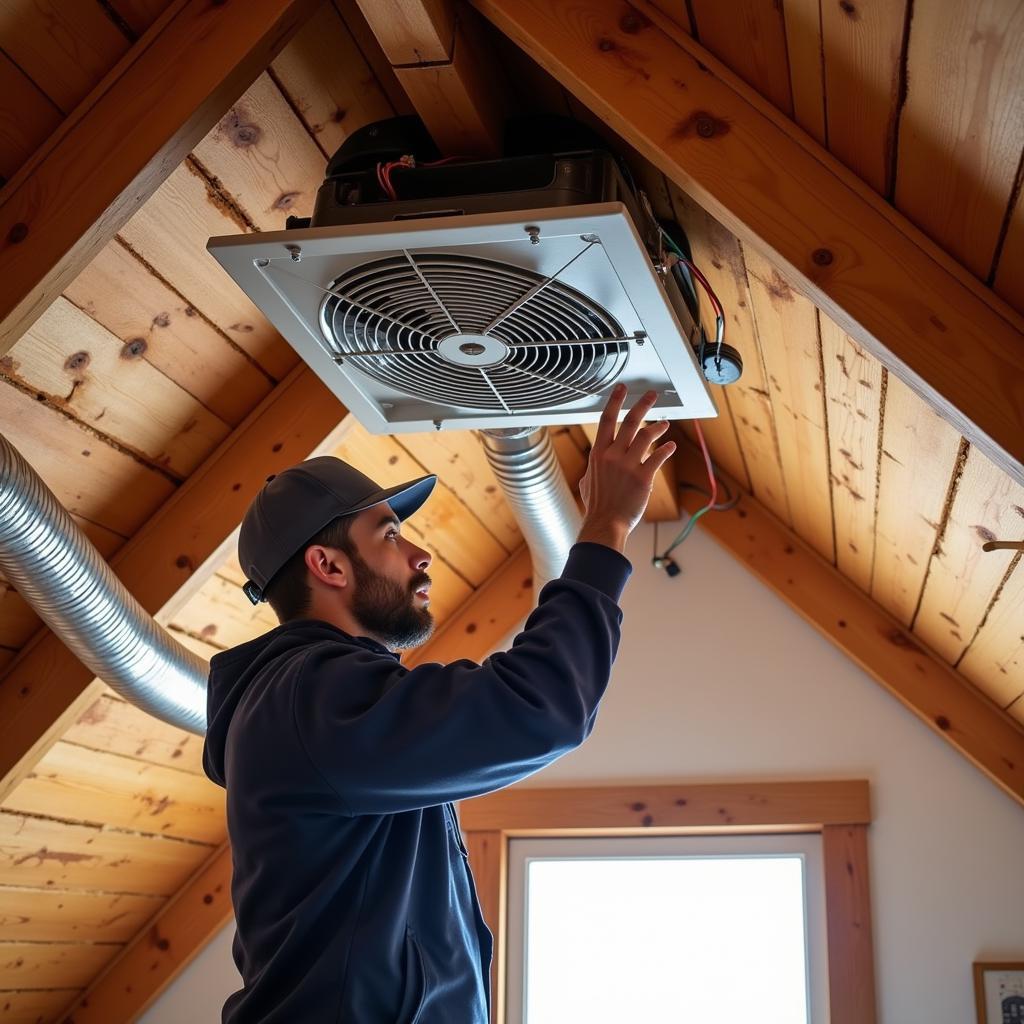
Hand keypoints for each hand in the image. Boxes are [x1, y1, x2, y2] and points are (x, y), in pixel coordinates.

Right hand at [577, 384, 675, 552]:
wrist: (605, 523)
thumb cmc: (597, 506)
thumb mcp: (587, 482)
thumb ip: (594, 468)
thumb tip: (595, 466)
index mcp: (598, 454)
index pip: (606, 420)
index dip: (614, 402)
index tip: (621, 390)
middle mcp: (613, 455)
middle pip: (629, 422)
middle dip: (642, 405)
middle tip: (651, 395)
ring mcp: (628, 465)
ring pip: (645, 436)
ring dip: (657, 427)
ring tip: (665, 424)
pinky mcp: (643, 477)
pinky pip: (658, 457)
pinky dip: (666, 450)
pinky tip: (671, 446)